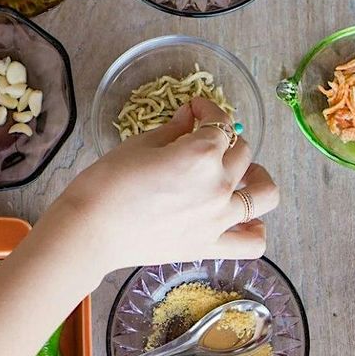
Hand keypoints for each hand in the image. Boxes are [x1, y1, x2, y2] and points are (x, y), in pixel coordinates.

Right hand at [45, 98, 278, 271]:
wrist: (89, 231)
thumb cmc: (106, 183)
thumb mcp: (140, 145)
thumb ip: (174, 131)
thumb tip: (190, 118)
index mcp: (201, 154)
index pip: (219, 122)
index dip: (207, 109)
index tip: (195, 110)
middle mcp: (218, 184)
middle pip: (242, 152)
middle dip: (225, 140)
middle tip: (204, 142)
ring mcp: (219, 218)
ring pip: (264, 193)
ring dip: (257, 178)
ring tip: (240, 176)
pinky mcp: (209, 246)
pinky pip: (253, 242)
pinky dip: (255, 228)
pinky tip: (242, 218)